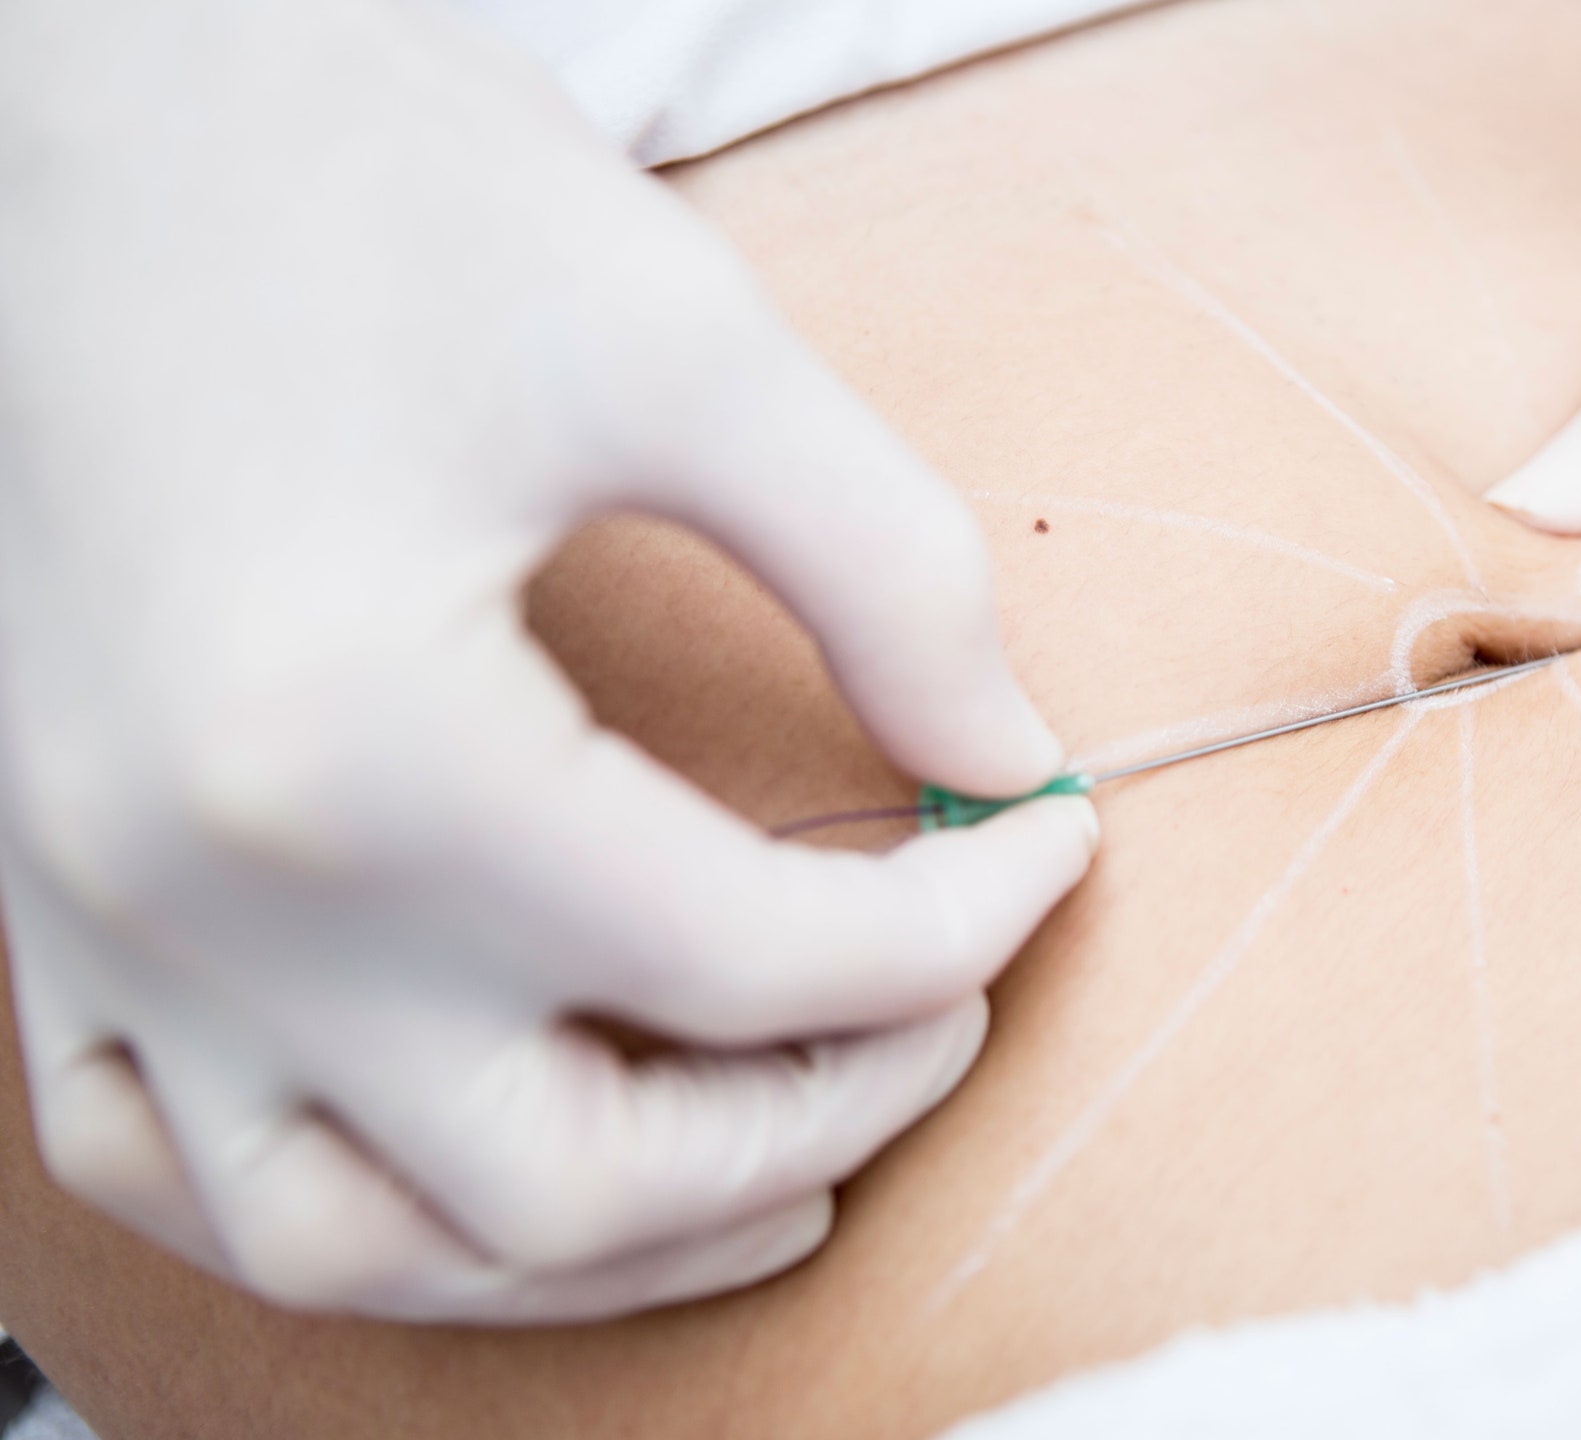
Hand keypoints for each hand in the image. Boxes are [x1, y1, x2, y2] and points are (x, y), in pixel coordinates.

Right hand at [0, 0, 1094, 1320]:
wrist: (69, 93)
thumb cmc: (357, 171)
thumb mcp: (677, 336)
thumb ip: (884, 573)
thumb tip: (1002, 757)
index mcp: (361, 753)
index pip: (743, 961)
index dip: (958, 929)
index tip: (1047, 839)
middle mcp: (198, 897)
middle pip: (563, 1184)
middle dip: (814, 1122)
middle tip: (940, 1016)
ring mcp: (99, 921)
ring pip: (355, 1246)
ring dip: (594, 1245)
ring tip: (773, 1168)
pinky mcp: (54, 897)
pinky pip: (173, 1170)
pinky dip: (360, 1208)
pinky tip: (490, 1149)